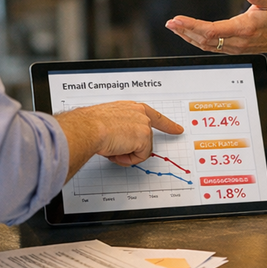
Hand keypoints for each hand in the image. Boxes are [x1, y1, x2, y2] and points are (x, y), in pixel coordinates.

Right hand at [58, 100, 184, 178]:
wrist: (89, 128)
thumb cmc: (91, 124)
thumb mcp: (109, 120)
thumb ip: (121, 127)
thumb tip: (118, 140)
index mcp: (132, 107)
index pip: (154, 116)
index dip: (167, 124)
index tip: (177, 129)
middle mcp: (140, 113)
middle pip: (145, 139)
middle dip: (132, 148)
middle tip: (115, 149)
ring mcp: (144, 125)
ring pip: (141, 149)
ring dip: (126, 153)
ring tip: (111, 147)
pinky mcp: (144, 138)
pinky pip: (140, 157)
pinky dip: (127, 159)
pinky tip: (116, 152)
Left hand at [165, 0, 266, 70]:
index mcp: (243, 29)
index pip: (213, 30)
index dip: (193, 26)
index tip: (179, 20)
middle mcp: (236, 41)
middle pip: (204, 39)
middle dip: (185, 31)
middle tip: (170, 22)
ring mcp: (233, 47)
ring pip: (205, 45)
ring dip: (188, 36)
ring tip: (174, 26)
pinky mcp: (232, 48)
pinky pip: (210, 46)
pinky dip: (196, 39)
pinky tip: (187, 32)